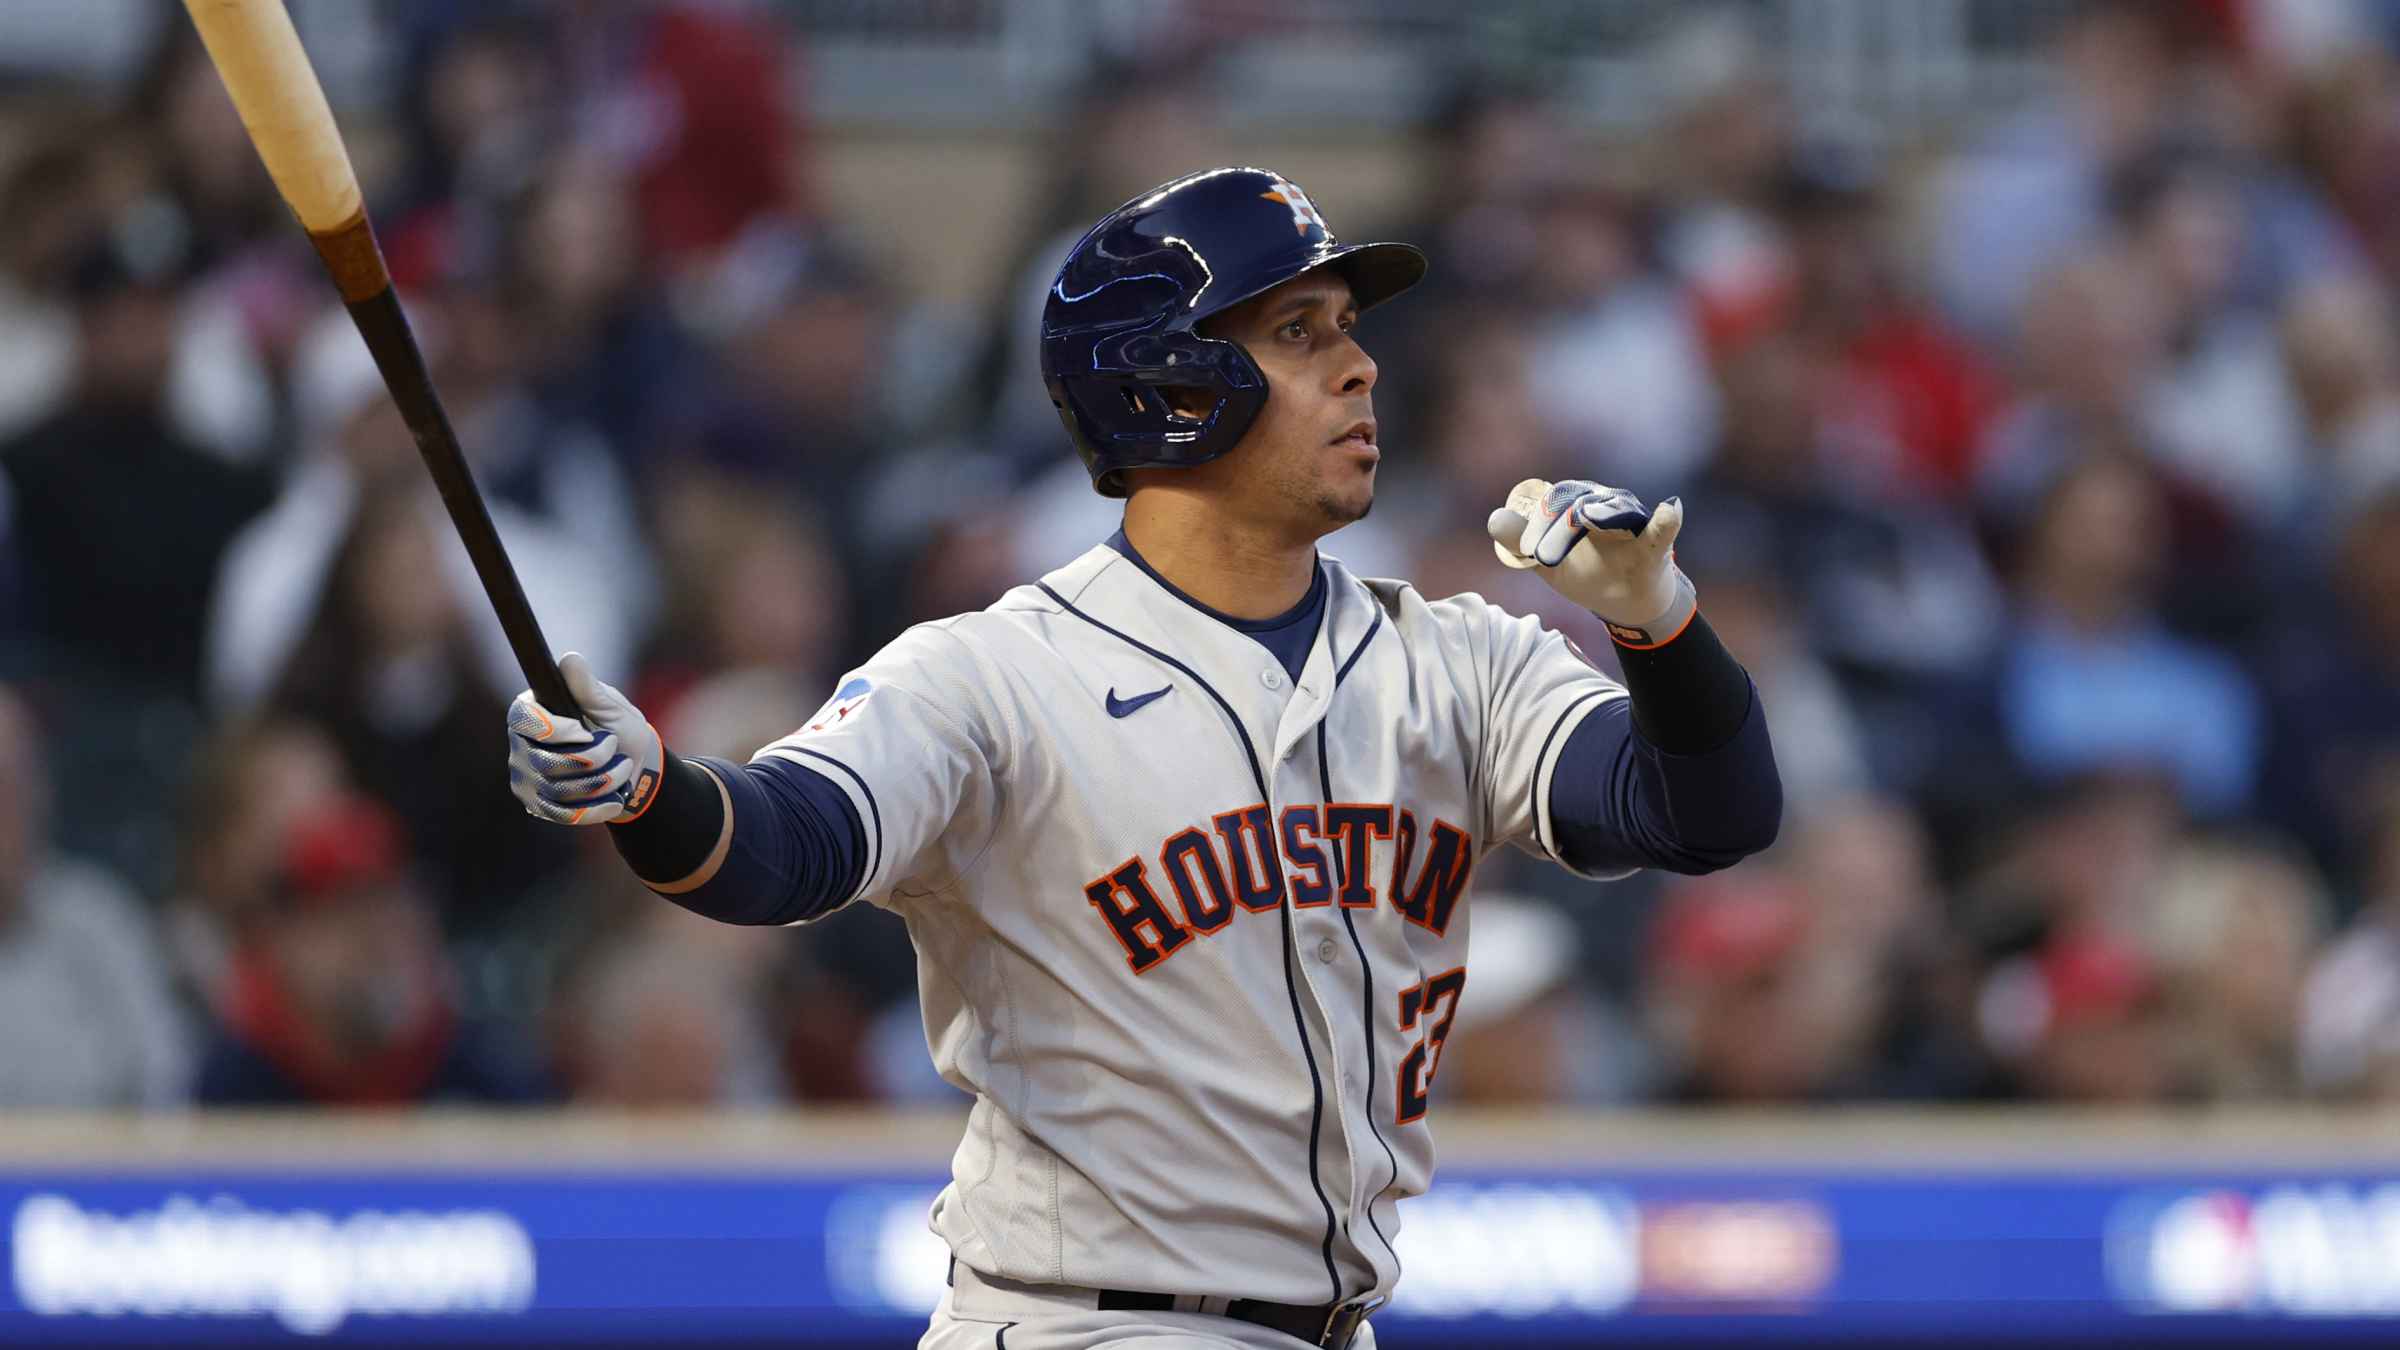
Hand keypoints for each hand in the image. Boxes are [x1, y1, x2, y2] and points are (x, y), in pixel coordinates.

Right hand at [507, 652, 664, 824]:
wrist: (636, 769)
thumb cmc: (621, 730)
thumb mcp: (612, 707)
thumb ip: (589, 689)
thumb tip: (569, 659)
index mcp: (533, 712)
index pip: (521, 718)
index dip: (552, 728)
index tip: (582, 730)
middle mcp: (521, 745)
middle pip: (545, 760)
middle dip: (592, 757)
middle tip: (614, 746)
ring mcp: (528, 778)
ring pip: (558, 789)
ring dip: (602, 780)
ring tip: (623, 768)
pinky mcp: (539, 805)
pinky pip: (562, 814)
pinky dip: (595, 807)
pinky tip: (616, 799)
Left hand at [1487, 477, 1696, 644]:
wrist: (1626, 604)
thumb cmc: (1587, 574)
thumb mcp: (1547, 564)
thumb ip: (1519, 544)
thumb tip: (1493, 519)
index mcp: (1578, 506)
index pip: (1553, 502)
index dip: (1538, 523)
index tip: (1529, 552)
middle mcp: (1606, 504)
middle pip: (1579, 502)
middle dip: (1560, 526)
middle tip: (1546, 555)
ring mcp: (1633, 521)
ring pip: (1615, 509)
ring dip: (1600, 515)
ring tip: (1588, 517)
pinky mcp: (1656, 543)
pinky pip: (1662, 528)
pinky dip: (1667, 520)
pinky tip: (1670, 511)